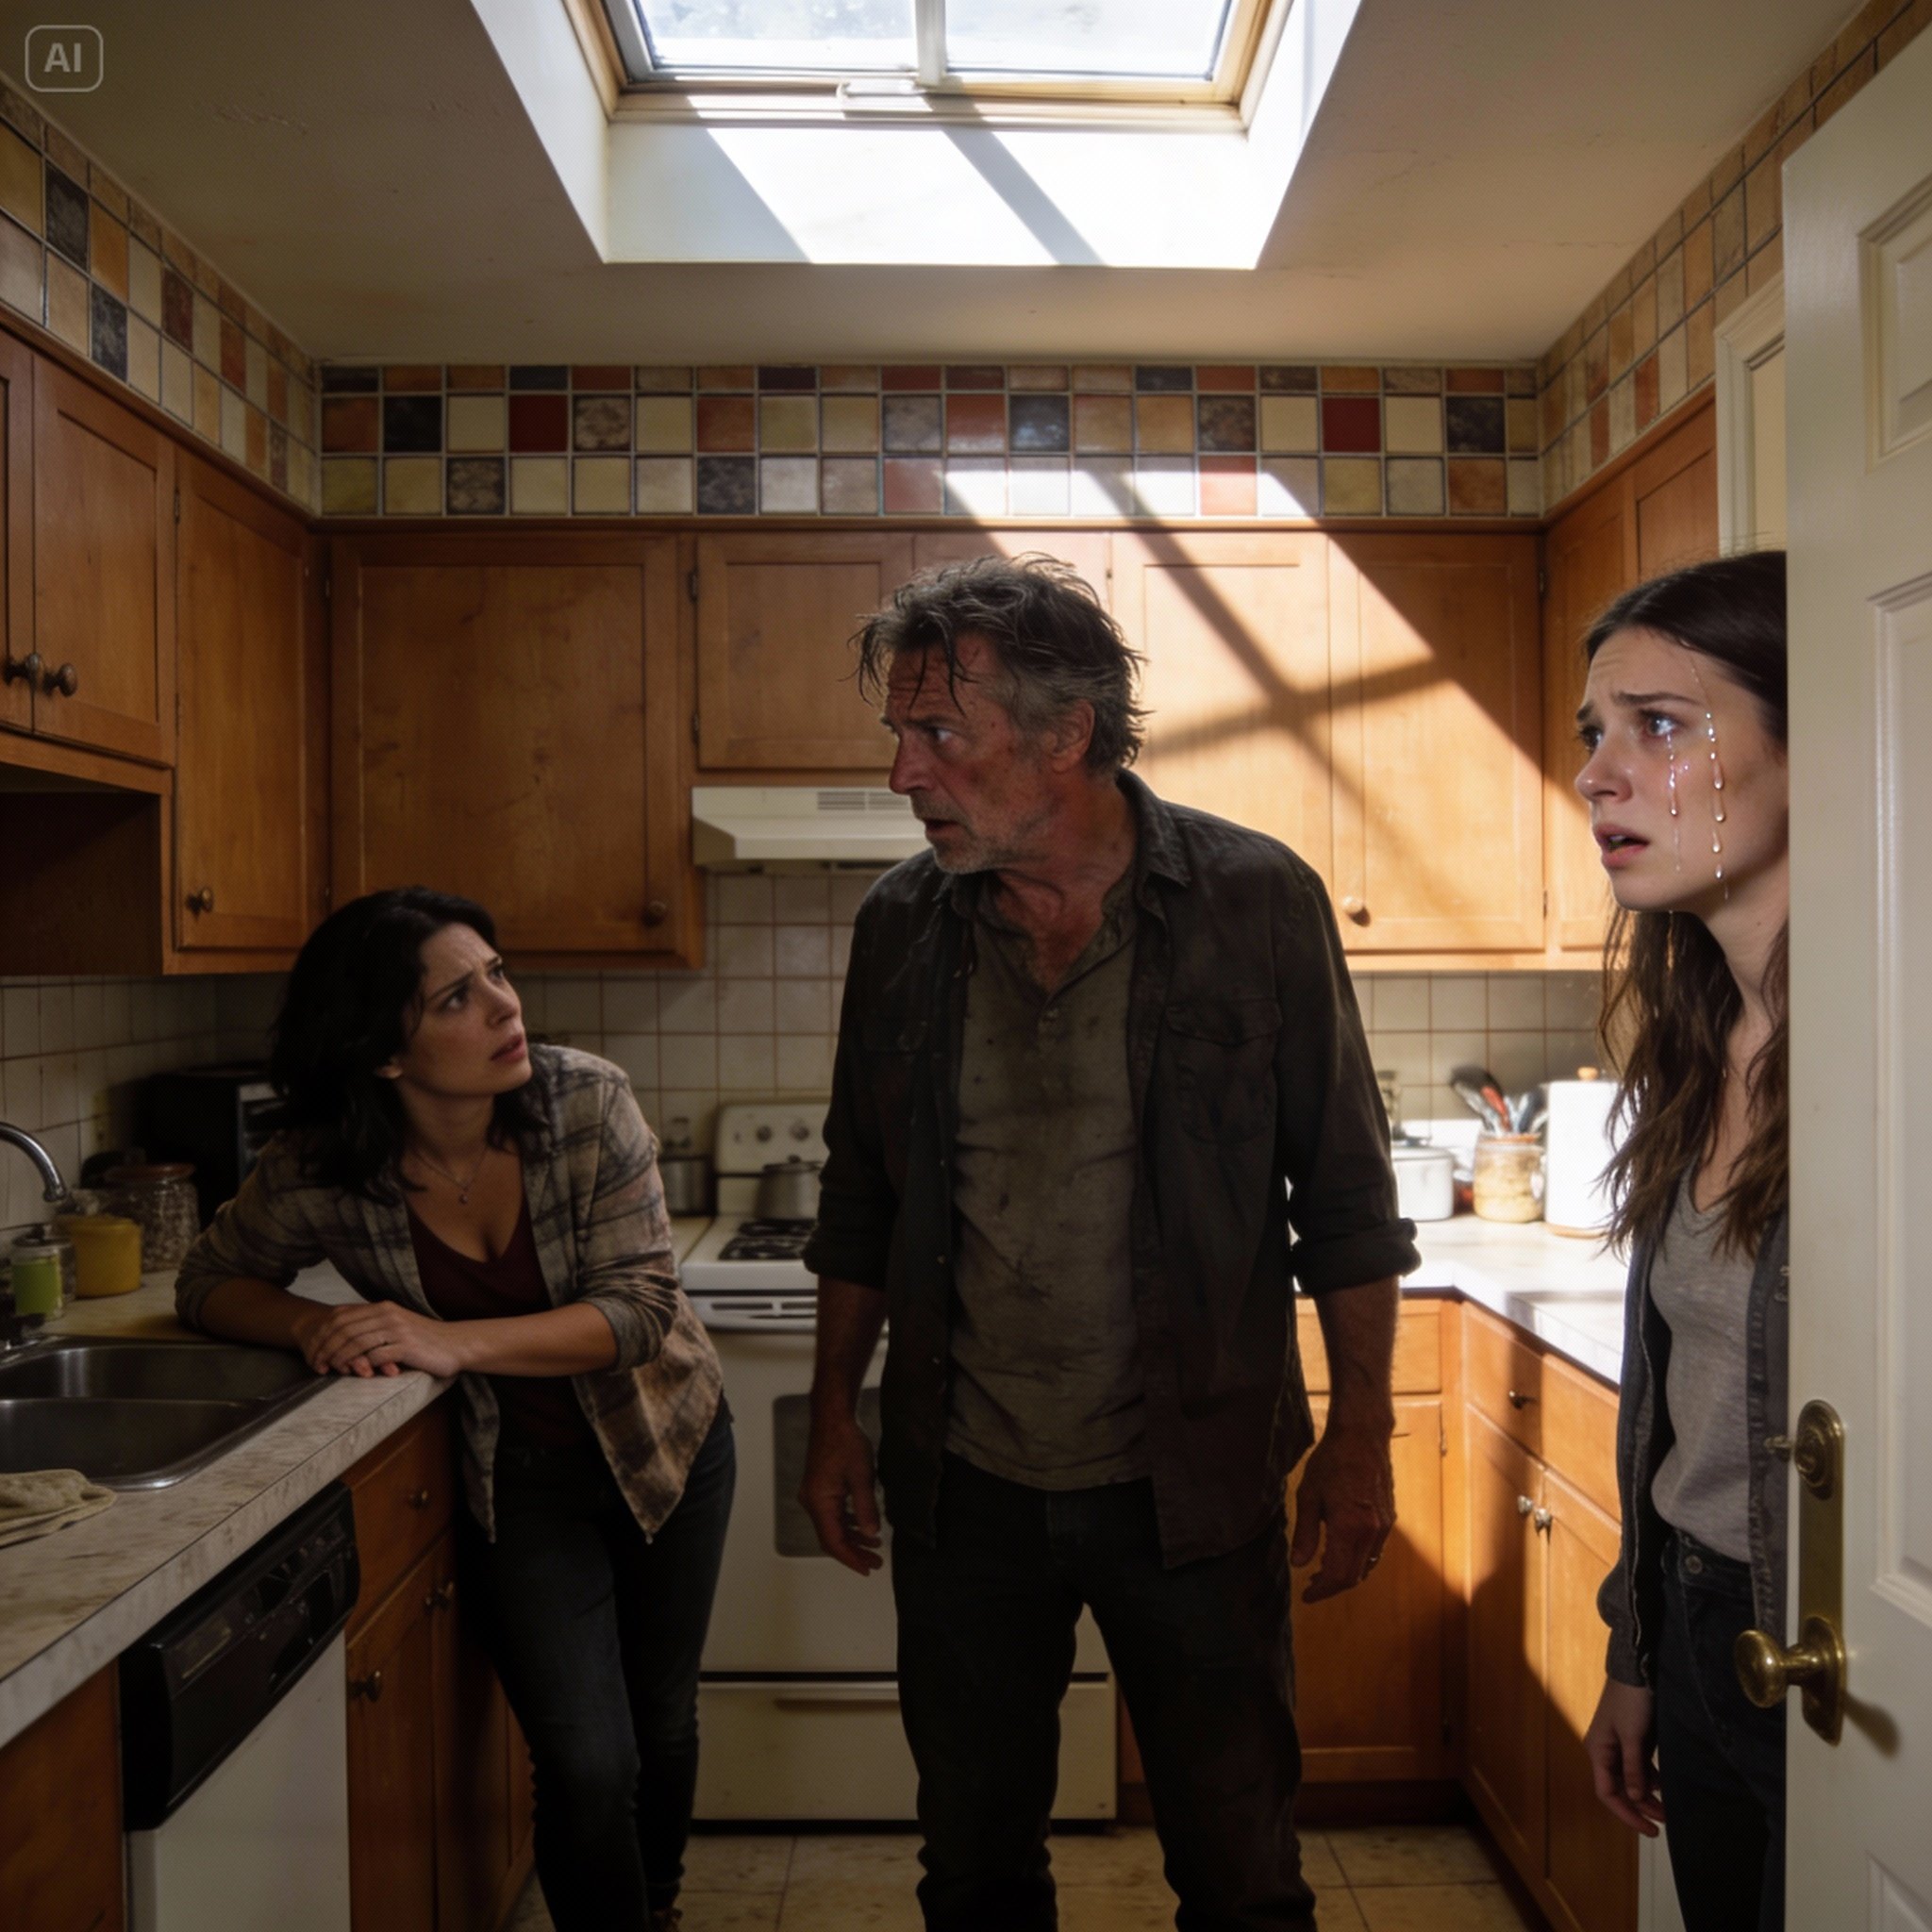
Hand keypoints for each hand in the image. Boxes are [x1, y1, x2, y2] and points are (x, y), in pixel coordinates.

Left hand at [291, 1300, 466, 1380]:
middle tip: (316, 1364)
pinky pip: (375, 1356)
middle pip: (344, 1329)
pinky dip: (361, 1365)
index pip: (341, 1316)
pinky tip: (355, 1374)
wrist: (455, 1344)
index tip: (314, 1351)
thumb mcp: (396, 1324)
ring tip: (329, 1370)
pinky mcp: (406, 1347)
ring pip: (356, 1342)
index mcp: (382, 1307)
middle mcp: (387, 1315)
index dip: (323, 1333)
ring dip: (339, 1358)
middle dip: (325, 1347)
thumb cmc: (424, 1339)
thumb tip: (344, 1334)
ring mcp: (396, 1330)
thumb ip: (373, 1325)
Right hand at [798, 1415, 882, 1575]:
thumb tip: (871, 1535)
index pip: (833, 1541)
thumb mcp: (862, 1477)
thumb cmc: (847, 1444)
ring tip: (875, 1547)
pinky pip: (832, 1514)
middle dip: (853, 1552)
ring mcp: (814, 1495)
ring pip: (832, 1526)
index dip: (851, 1558)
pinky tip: (863, 1527)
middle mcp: (812, 1502)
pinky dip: (847, 1523)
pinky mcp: (820, 1488)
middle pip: (830, 1537)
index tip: (868, 1569)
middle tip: (876, 1563)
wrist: (833, 1418)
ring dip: (852, 1538)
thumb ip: (866, 1509)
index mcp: (819, 1503)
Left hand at [1290, 1418, 1395, 1602]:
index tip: (1306, 1596)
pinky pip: (1374, 1552)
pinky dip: (1358, 1561)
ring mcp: (1383, 1526)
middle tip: (1311, 1586)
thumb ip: (1304, 1533)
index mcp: (1349, 1527)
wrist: (1363, 1436)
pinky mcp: (1389, 1519)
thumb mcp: (1308, 1495)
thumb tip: (1298, 1564)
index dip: (1321, 1591)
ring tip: (1322, 1571)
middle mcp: (1371, 1532)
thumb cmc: (1331, 1462)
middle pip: (1354, 1576)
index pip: (1337, 1575)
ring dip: (1346, 1575)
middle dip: (1332, 1586)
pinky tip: (1341, 1552)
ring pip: (1367, 1566)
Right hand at [1586, 1678, 1663, 1834]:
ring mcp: (1618, 1745)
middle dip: (1641, 1807)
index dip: (1627, 1814)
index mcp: (1598, 1751)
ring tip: (1669, 1808)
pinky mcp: (1632, 1739)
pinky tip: (1664, 1786)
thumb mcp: (1633, 1736)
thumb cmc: (1631, 1702)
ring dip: (1647, 1795)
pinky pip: (1638, 1767)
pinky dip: (1650, 1779)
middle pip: (1620, 1789)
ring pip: (1631, 1780)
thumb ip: (1633, 1768)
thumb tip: (1636, 1799)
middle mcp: (1604, 1751)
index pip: (1607, 1793)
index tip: (1650, 1829)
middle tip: (1666, 1822)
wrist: (1636, 1668)